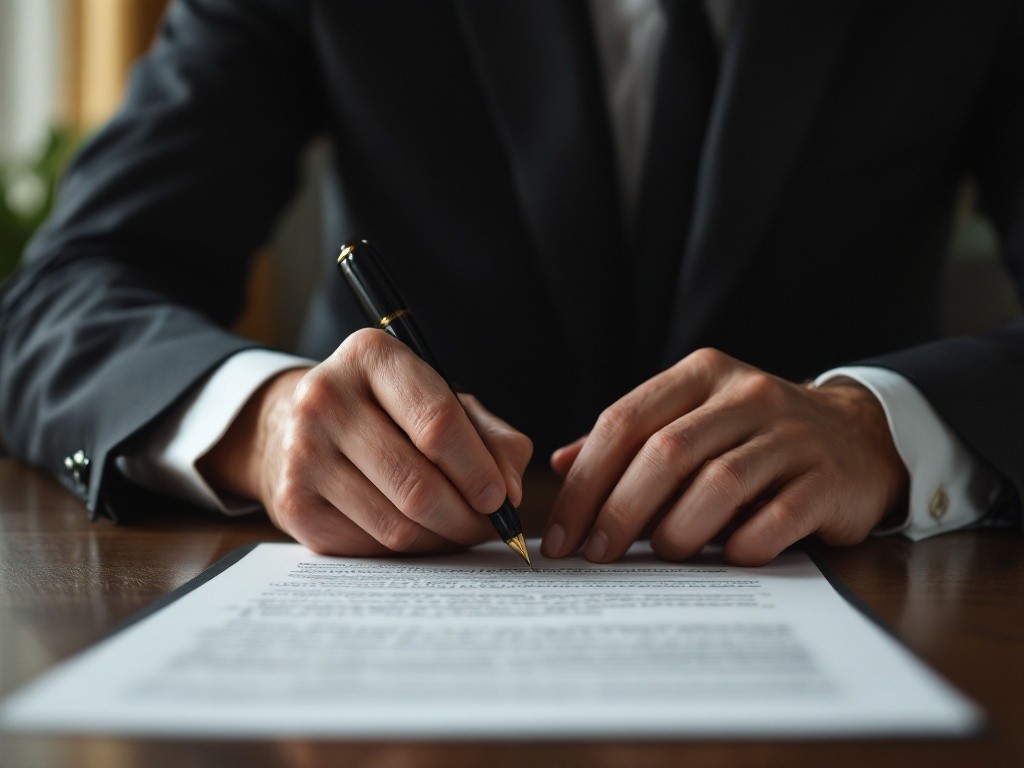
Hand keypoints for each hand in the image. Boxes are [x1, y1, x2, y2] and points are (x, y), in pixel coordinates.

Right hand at [198, 329, 531, 555]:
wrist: (302, 424)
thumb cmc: (393, 411)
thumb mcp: (445, 400)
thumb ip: (492, 438)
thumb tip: (509, 495)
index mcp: (371, 356)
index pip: (437, 422)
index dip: (479, 470)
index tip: (503, 499)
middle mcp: (325, 399)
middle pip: (418, 485)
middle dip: (467, 517)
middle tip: (489, 527)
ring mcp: (302, 453)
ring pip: (396, 525)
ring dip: (441, 539)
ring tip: (459, 530)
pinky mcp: (294, 504)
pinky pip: (370, 547)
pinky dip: (407, 550)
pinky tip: (419, 534)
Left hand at [542, 348, 907, 565]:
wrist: (858, 435)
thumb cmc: (753, 435)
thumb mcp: (692, 420)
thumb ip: (630, 440)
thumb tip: (561, 464)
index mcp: (702, 374)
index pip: (625, 420)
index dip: (585, 481)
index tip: (561, 534)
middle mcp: (746, 395)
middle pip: (665, 452)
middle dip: (619, 510)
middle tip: (596, 554)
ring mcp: (792, 434)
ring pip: (718, 483)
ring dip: (677, 530)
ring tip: (661, 555)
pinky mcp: (828, 478)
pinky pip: (776, 518)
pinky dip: (742, 545)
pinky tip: (726, 558)